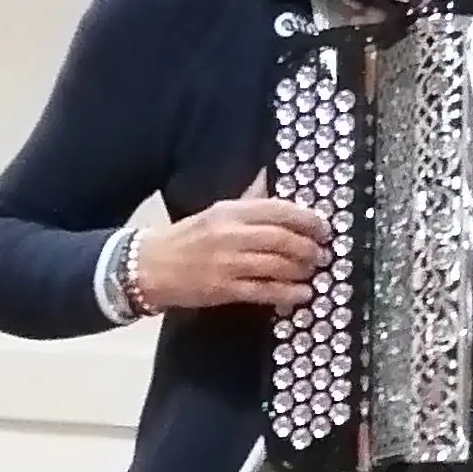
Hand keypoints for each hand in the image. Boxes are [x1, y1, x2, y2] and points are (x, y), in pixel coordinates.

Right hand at [135, 173, 327, 312]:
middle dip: (309, 248)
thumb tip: (268, 177)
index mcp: (230, 211)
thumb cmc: (187, 238)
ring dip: (302, 270)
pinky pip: (265, 291)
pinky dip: (289, 293)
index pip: (278, 209)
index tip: (324, 228)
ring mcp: (227, 262)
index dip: (307, 219)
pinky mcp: (224, 289)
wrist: (148, 265)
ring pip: (278, 265)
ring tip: (313, 272)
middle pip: (283, 239)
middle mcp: (230, 234)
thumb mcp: (216, 212)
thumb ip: (247, 200)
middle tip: (322, 254)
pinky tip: (303, 294)